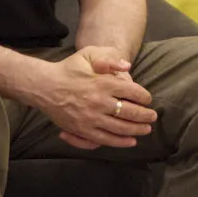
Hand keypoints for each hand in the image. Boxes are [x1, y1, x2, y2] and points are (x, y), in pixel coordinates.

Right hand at [24, 47, 158, 149]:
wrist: (44, 86)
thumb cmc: (69, 69)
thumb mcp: (88, 54)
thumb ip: (109, 57)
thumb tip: (127, 66)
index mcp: (103, 83)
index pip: (132, 92)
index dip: (144, 97)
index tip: (148, 99)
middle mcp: (99, 102)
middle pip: (130, 112)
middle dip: (145, 116)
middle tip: (153, 117)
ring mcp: (91, 118)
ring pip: (120, 128)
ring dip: (137, 130)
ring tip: (147, 129)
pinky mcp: (82, 129)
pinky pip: (105, 139)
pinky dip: (120, 142)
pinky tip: (130, 141)